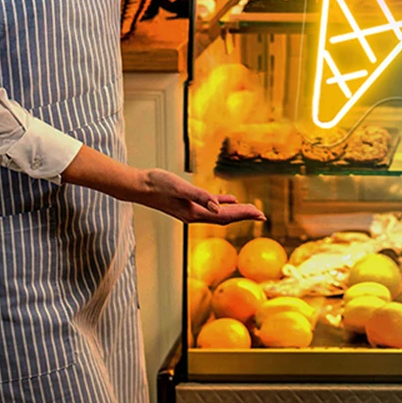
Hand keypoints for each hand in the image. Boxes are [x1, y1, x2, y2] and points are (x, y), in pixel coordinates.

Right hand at [138, 169, 266, 224]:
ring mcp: (190, 211)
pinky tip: (229, 199)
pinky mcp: (187, 204)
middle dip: (244, 216)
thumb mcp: (180, 188)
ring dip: (235, 211)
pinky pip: (209, 205)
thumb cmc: (157, 184)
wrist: (138, 186)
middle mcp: (194, 216)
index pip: (225, 216)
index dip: (243, 214)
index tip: (260, 214)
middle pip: (225, 218)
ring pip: (219, 213)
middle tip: (262, 215)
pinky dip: (221, 203)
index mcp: (194, 214)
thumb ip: (200, 197)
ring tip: (251, 211)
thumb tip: (219, 208)